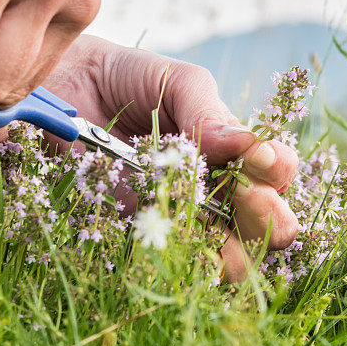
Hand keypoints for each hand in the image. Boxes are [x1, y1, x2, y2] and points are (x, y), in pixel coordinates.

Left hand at [41, 35, 299, 281]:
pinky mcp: (144, 240)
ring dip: (231, 248)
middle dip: (268, 217)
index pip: (280, 176)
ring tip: (201, 214)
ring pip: (234, 262)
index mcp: (238, 154)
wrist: (66, 88)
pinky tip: (165, 233)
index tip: (257, 157)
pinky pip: (176, 267)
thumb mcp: (176, 82)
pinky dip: (180, 261)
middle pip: (271, 229)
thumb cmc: (129, 78)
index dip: (278, 172)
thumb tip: (245, 144)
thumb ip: (208, 110)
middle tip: (242, 192)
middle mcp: (221, 193)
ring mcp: (184, 221)